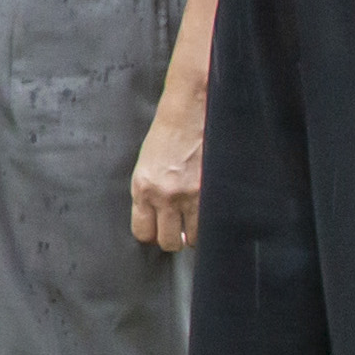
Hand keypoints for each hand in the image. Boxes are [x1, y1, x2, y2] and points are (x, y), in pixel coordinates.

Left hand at [129, 106, 201, 252]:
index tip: (159, 230)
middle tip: (180, 229)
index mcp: (142, 189)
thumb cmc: (166, 135)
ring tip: (196, 221)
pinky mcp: (212, 191)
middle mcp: (164, 196)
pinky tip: (210, 214)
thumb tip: (157, 221)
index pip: (143, 232)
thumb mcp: (146, 166)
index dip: (153, 234)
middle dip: (174, 238)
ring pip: (193, 239)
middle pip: (168, 242)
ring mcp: (191, 195)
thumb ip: (148, 194)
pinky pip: (212, 223)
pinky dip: (212, 224)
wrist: (189, 112)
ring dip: (195, 234)